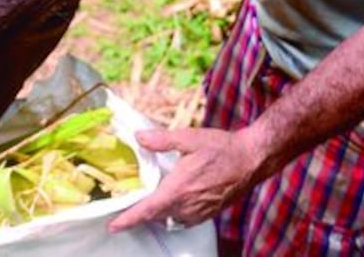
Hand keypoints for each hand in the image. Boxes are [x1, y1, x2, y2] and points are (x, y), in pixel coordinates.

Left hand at [108, 126, 259, 232]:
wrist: (251, 159)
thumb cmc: (221, 148)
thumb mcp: (189, 138)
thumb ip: (162, 139)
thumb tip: (140, 137)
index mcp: (178, 189)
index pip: (147, 210)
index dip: (128, 220)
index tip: (113, 226)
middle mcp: (187, 205)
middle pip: (156, 216)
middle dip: (141, 214)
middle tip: (129, 206)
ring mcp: (199, 212)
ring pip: (170, 219)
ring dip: (159, 213)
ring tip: (151, 202)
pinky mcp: (208, 213)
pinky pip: (184, 219)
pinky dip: (174, 213)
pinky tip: (175, 200)